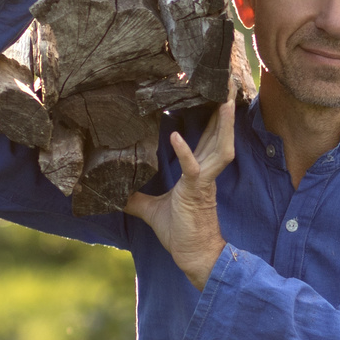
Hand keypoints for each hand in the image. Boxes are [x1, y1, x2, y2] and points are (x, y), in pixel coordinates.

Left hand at [126, 101, 236, 287]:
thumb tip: (111, 191)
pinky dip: (185, 152)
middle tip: (228, 83)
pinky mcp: (197, 192)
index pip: (208, 138)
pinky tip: (177, 137)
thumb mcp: (150, 210)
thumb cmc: (179, 233)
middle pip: (220, 134)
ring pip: (220, 146)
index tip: (214, 94)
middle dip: (225, 110)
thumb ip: (134, 197)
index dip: (213, 117)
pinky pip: (194, 169)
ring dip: (223, 124)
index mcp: (199, 172)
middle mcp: (206, 171)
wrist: (193, 256)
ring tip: (225, 101)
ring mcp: (204, 181)